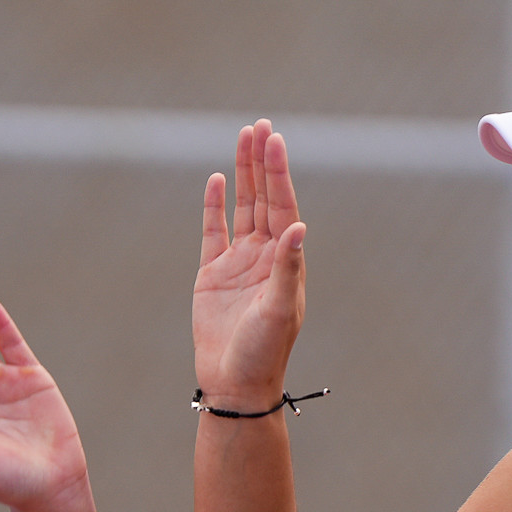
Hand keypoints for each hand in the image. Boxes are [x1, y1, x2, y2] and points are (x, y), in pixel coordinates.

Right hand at [193, 120, 305, 403]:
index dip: (278, 173)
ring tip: (243, 138)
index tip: (275, 140)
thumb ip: (288, 268)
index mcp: (286, 262)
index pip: (283, 206)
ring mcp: (239, 263)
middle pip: (264, 199)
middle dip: (262, 163)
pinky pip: (213, 231)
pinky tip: (218, 180)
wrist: (234, 385)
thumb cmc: (264, 352)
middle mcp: (265, 257)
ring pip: (242, 208)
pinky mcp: (212, 275)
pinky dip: (215, 206)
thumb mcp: (279, 310)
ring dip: (243, 175)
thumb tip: (299, 228)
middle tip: (260, 126)